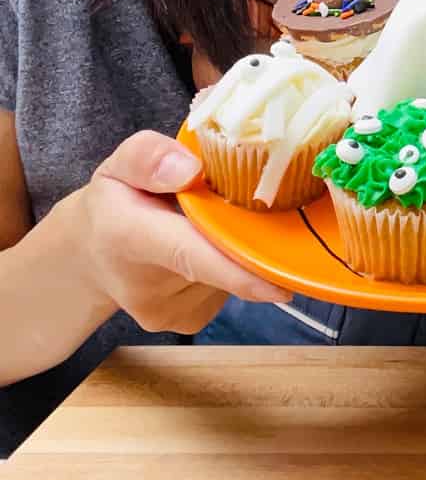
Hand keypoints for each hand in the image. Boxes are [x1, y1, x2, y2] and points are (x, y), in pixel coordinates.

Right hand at [72, 130, 291, 333]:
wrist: (90, 257)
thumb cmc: (114, 202)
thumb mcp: (119, 164)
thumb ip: (148, 157)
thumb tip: (191, 169)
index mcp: (131, 237)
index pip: (190, 255)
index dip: (239, 270)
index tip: (281, 282)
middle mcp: (148, 287)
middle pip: (222, 261)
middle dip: (249, 235)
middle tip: (252, 205)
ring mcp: (170, 313)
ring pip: (231, 272)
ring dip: (235, 246)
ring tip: (207, 225)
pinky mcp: (189, 322)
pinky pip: (229, 287)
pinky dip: (230, 265)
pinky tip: (206, 249)